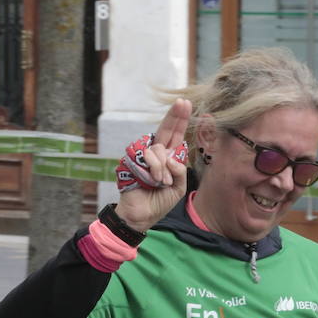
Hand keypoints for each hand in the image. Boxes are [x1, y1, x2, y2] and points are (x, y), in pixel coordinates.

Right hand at [114, 99, 191, 231]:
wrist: (142, 214)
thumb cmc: (159, 201)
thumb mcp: (179, 187)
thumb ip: (181, 170)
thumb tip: (172, 156)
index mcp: (168, 157)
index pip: (175, 136)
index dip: (179, 120)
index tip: (185, 104)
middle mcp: (155, 153)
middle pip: (165, 130)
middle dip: (175, 116)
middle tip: (182, 103)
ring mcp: (143, 155)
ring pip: (159, 149)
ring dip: (164, 168)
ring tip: (161, 182)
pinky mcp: (132, 159)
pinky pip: (149, 156)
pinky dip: (155, 169)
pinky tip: (153, 180)